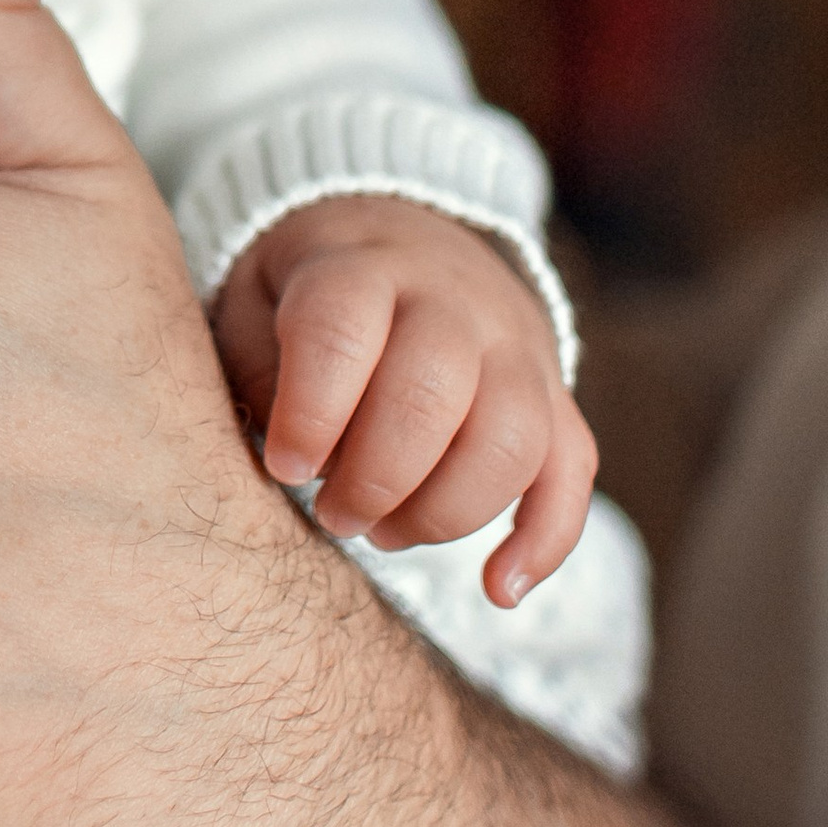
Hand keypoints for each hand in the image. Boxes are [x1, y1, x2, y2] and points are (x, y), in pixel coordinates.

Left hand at [210, 197, 596, 605]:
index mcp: (361, 265)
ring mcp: (515, 345)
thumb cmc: (308, 290)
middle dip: (376, 477)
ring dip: (445, 512)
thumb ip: (259, 369)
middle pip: (434, 390)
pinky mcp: (554, 395)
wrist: (405, 237)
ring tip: (382, 534)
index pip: (341, 330)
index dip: (310, 412)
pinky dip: (545, 540)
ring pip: (513, 437)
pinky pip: (572, 470)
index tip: (284, 467)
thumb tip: (292, 461)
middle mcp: (451, 297)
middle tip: (332, 515)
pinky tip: (497, 589)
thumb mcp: (255, 298)